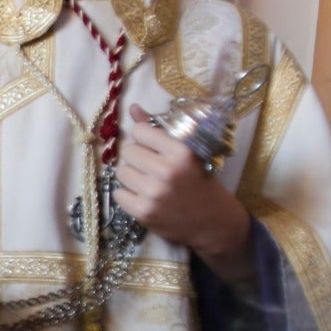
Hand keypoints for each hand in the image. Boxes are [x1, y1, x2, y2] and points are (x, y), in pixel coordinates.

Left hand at [113, 105, 251, 277]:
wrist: (212, 221)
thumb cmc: (200, 182)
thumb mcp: (187, 152)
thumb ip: (157, 130)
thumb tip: (133, 108)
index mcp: (180, 152)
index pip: (139, 131)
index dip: (144, 138)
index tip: (152, 147)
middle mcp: (166, 171)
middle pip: (128, 151)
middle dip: (137, 157)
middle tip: (151, 167)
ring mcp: (153, 193)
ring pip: (121, 172)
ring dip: (131, 175)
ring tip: (148, 181)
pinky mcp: (144, 212)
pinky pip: (118, 194)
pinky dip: (127, 194)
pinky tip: (143, 196)